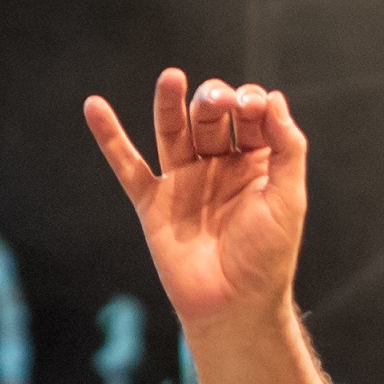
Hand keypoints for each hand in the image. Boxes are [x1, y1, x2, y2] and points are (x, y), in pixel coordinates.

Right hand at [85, 69, 309, 336]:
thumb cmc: (267, 257)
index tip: (253, 109)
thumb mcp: (289, 197)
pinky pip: (128, 165)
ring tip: (172, 78)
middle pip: (210, 115)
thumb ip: (287, 147)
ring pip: (173, 130)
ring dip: (170, 102)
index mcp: (256, 163)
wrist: (233, 306)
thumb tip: (274, 98)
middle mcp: (218, 166)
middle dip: (214, 100)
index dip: (250, 102)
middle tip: (217, 101)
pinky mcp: (153, 203)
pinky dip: (110, 137)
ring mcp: (184, 183)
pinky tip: (95, 107)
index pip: (251, 114)